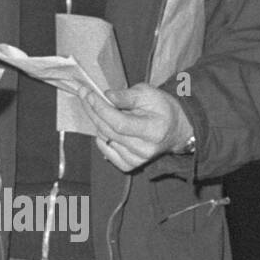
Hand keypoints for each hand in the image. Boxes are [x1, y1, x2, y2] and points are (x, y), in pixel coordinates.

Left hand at [78, 83, 193, 172]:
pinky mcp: (129, 165)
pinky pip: (105, 149)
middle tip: (84, 94)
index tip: (89, 94)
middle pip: (109, 131)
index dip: (101, 108)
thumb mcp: (149, 93)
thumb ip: (127, 96)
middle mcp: (144, 150)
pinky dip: (102, 135)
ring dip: (98, 121)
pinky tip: (108, 125)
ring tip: (101, 107)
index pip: (120, 123)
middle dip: (93, 110)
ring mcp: (136, 160)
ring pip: (104, 138)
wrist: (174, 129)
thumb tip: (106, 96)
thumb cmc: (162, 109)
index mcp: (153, 131)